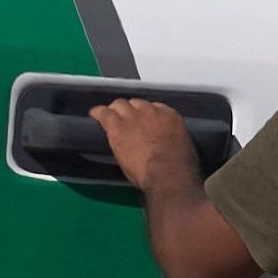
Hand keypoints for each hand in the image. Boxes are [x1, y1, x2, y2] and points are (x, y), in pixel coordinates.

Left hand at [89, 95, 205, 203]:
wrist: (167, 174)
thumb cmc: (179, 168)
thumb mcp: (182, 147)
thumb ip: (171, 139)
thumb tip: (166, 143)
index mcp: (169, 116)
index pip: (154, 107)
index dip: (147, 115)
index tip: (145, 123)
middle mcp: (151, 111)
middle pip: (136, 103)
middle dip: (131, 112)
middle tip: (127, 123)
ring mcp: (133, 117)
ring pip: (119, 105)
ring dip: (116, 111)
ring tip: (111, 118)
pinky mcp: (117, 127)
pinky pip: (104, 113)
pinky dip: (98, 113)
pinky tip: (94, 115)